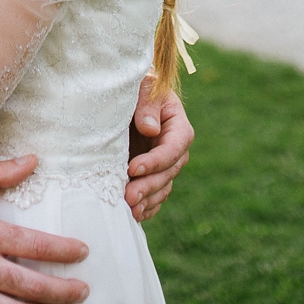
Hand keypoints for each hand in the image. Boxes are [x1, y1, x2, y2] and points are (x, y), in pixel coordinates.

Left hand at [124, 78, 192, 222]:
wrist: (125, 98)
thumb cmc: (136, 89)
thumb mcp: (142, 89)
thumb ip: (147, 106)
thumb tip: (151, 130)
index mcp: (178, 127)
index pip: (172, 148)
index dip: (155, 161)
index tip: (133, 168)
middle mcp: (175, 150)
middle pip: (168, 173)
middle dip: (148, 186)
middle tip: (128, 196)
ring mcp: (164, 166)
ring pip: (162, 188)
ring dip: (147, 200)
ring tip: (128, 208)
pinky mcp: (153, 177)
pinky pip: (155, 197)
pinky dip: (146, 207)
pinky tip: (134, 214)